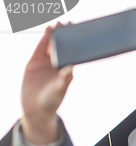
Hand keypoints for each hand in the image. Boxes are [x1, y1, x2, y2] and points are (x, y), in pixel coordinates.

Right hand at [21, 23, 72, 144]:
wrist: (35, 109)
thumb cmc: (51, 101)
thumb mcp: (59, 90)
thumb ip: (64, 79)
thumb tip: (71, 69)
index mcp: (67, 71)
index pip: (72, 54)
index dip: (75, 43)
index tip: (79, 34)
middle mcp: (57, 66)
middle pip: (62, 47)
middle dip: (65, 36)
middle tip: (69, 24)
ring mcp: (45, 63)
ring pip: (51, 46)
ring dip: (54, 35)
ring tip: (58, 24)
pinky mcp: (34, 63)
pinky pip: (40, 49)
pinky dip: (44, 40)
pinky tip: (48, 31)